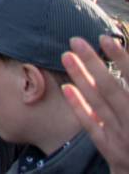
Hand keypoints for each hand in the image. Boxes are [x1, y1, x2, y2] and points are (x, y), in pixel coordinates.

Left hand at [62, 34, 128, 169]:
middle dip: (93, 63)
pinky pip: (92, 127)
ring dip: (81, 78)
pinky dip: (80, 108)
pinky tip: (67, 88)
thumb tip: (123, 71)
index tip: (105, 38)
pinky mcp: (112, 151)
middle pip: (111, 89)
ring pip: (99, 104)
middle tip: (75, 40)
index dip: (121, 59)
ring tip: (66, 55)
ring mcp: (122, 138)